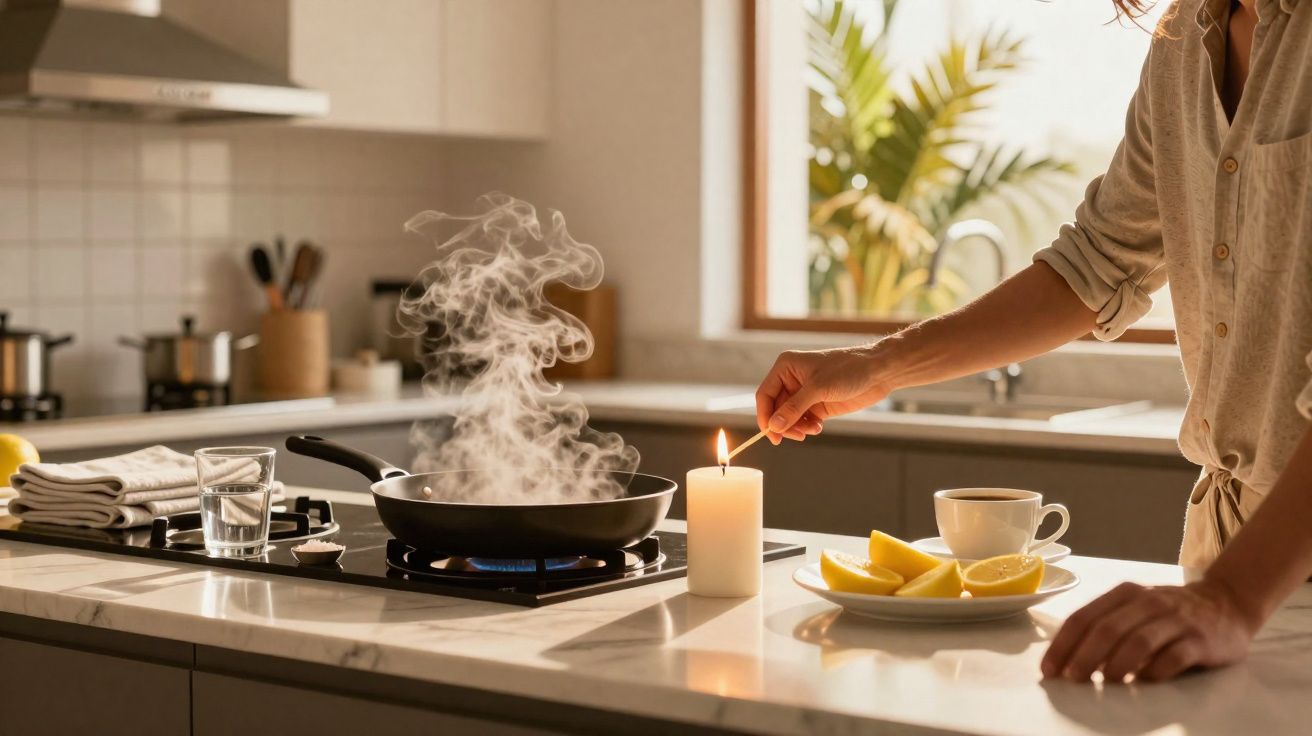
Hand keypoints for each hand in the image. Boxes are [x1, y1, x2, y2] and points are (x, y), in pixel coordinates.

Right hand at [755, 345, 889, 443]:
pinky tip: (819, 427)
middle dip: (784, 424)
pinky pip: (803, 421)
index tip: (771, 435)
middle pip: (776, 409)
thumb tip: (774, 426)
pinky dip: (807, 427)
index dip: (765, 416)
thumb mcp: (818, 388)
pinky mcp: (817, 405)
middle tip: (797, 436)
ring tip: (812, 429)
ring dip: (797, 427)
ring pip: (789, 418)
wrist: (877, 372)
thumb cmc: (848, 370)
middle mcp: (791, 380)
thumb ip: (794, 408)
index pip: (765, 395)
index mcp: (786, 367)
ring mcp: (804, 394)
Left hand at [1041, 579, 1256, 682]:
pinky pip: (1175, 656)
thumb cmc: (1168, 612)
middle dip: (1084, 656)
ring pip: (1139, 641)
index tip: (1049, 670)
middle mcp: (1148, 602)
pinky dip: (1156, 671)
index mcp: (1124, 594)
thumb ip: (1107, 626)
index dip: (1063, 645)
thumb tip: (1068, 661)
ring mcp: (1176, 620)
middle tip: (1072, 679)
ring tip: (1105, 682)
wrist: (1227, 602)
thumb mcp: (1135, 609)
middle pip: (1108, 629)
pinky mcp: (1201, 640)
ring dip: (1117, 664)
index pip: (1085, 617)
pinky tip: (1144, 682)